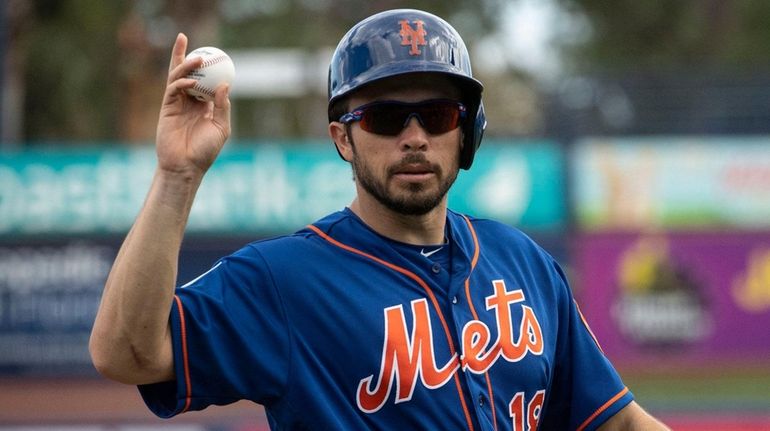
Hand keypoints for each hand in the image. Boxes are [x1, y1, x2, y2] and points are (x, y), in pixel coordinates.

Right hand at [155, 33, 230, 176]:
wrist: (186, 166)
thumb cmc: (205, 151)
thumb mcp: (221, 128)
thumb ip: (223, 106)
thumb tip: (225, 84)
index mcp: (203, 104)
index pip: (203, 79)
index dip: (205, 65)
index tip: (212, 52)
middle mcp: (188, 101)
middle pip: (184, 72)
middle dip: (182, 54)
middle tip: (185, 38)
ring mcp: (176, 103)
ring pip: (177, 77)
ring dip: (185, 66)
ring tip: (196, 59)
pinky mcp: (166, 108)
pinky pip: (173, 90)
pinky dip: (181, 83)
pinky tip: (191, 81)